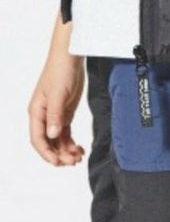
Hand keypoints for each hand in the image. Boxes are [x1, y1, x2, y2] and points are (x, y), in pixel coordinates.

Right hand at [29, 35, 84, 166]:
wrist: (69, 59)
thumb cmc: (60, 72)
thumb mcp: (58, 94)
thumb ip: (56, 115)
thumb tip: (53, 135)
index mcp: (37, 112)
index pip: (37, 139)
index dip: (46, 153)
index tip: (57, 162)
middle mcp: (43, 117)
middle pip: (48, 143)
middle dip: (59, 155)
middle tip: (74, 161)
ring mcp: (54, 117)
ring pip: (58, 141)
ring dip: (67, 152)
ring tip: (79, 157)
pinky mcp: (64, 115)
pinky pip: (66, 135)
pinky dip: (72, 144)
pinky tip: (80, 150)